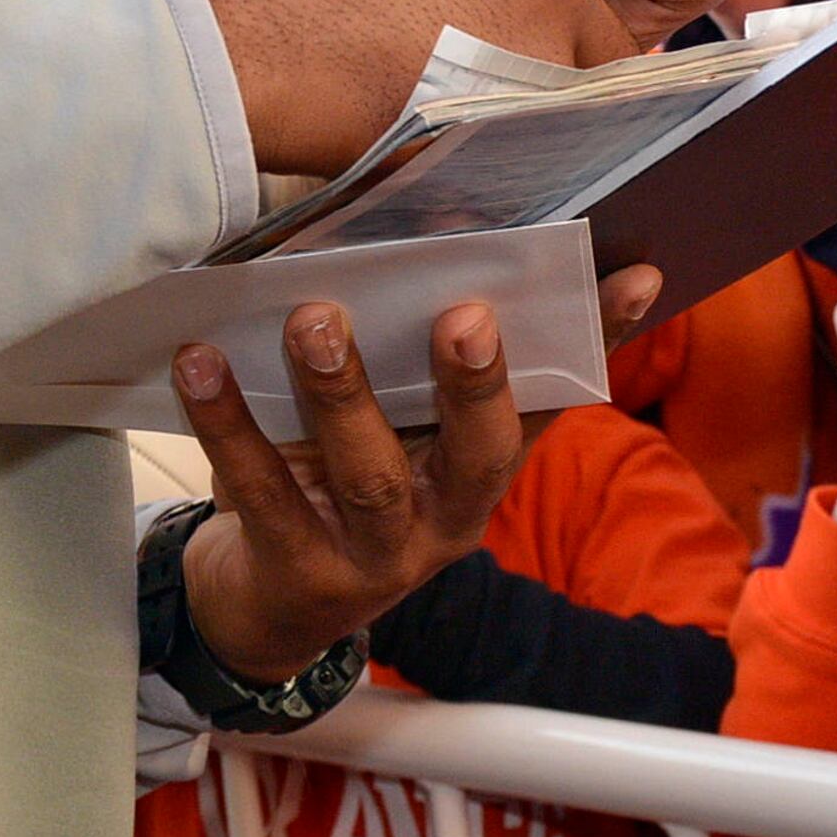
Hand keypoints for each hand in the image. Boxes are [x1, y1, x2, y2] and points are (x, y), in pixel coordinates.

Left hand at [170, 276, 667, 679]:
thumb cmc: (337, 486)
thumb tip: (427, 227)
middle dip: (474, 383)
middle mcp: (444, 522)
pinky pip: (261, 488)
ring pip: (367, 474)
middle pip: (475, 454)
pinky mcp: (297, 570)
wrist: (264, 609)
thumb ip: (413, 361)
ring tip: (314, 319)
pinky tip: (200, 362)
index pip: (550, 403)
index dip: (598, 342)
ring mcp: (373, 556)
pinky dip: (228, 420)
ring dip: (340, 390)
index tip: (635, 275)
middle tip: (464, 314)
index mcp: (479, 475)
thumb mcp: (394, 434)